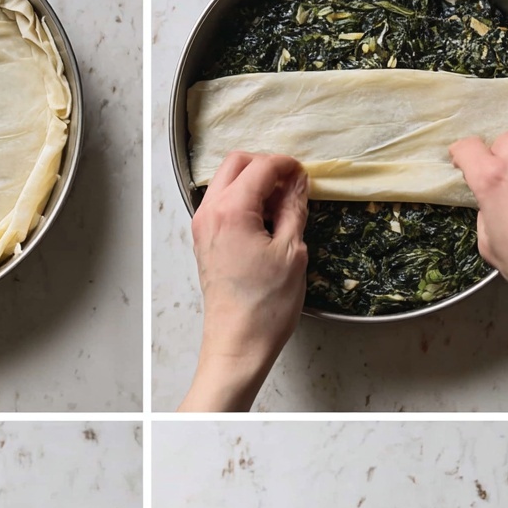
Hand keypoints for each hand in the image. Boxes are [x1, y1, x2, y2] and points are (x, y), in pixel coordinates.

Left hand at [179, 150, 308, 411]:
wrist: (237, 344)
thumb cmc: (266, 306)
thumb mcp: (292, 251)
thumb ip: (293, 208)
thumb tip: (298, 182)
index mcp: (231, 210)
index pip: (261, 166)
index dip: (287, 166)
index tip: (305, 177)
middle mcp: (209, 212)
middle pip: (236, 163)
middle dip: (266, 167)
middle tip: (292, 186)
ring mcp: (202, 226)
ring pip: (225, 182)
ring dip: (253, 183)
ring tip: (281, 207)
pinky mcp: (203, 242)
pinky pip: (220, 204)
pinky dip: (242, 201)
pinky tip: (265, 222)